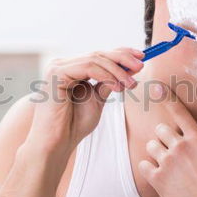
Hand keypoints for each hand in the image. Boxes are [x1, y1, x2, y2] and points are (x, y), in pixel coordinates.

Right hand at [27, 48, 144, 152]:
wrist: (56, 143)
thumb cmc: (73, 126)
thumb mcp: (97, 100)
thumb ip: (109, 83)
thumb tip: (129, 69)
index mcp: (71, 70)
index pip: (98, 55)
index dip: (120, 54)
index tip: (141, 57)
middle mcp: (62, 65)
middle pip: (98, 54)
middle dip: (122, 58)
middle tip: (141, 65)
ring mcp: (57, 67)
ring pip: (95, 59)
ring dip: (117, 70)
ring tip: (131, 84)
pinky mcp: (56, 73)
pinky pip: (88, 67)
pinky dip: (106, 75)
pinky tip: (117, 87)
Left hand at [137, 83, 196, 196]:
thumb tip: (196, 132)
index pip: (179, 113)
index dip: (167, 97)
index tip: (156, 87)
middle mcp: (180, 147)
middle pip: (161, 129)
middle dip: (166, 137)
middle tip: (175, 151)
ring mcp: (167, 163)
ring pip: (151, 146)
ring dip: (158, 153)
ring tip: (170, 166)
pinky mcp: (157, 179)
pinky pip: (144, 165)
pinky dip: (150, 169)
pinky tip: (161, 176)